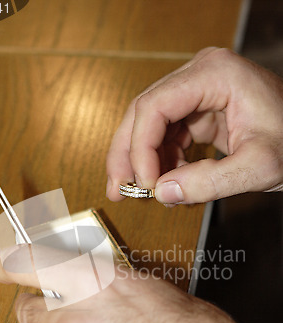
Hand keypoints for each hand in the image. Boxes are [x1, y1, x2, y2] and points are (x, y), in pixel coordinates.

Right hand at [106, 47, 282, 204]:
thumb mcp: (259, 167)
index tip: (145, 185)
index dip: (140, 148)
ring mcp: (198, 91)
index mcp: (215, 74)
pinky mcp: (200, 110)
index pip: (155, 106)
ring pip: (151, 125)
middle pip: (144, 112)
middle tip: (117, 189)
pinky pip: (168, 134)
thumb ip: (210, 183)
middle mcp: (201, 75)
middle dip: (128, 154)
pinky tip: (168, 182)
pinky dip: (162, 161)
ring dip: (143, 161)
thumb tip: (163, 193)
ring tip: (145, 194)